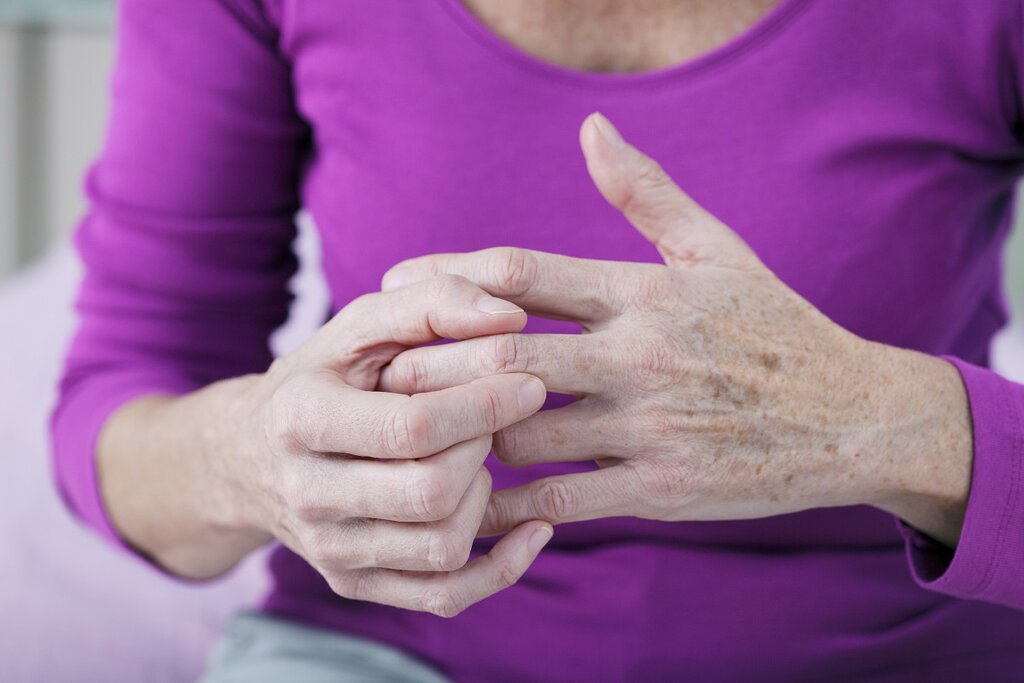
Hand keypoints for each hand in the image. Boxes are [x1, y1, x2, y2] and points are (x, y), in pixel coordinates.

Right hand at [225, 275, 551, 615]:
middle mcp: (307, 495)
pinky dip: (502, 568)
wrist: (250, 456)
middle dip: (483, 447)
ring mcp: (329, 549)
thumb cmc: (321, 378)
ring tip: (473, 458)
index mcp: (302, 419)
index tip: (528, 382)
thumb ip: (431, 304)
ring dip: (483, 497)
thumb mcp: (358, 326)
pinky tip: (530, 527)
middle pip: (431, 491)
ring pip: (443, 546)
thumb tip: (512, 318)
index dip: (485, 404)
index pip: (412, 427)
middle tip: (492, 416)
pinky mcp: (354, 583)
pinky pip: (444, 596)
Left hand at [378, 114, 972, 544]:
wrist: (855, 417)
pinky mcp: (663, 489)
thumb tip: (591, 128)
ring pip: (521, 431)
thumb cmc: (774, 328)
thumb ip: (647, 192)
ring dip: (462, 434)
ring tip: (420, 433)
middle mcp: (640, 354)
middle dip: (431, 363)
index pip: (521, 271)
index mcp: (643, 291)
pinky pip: (562, 501)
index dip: (445, 277)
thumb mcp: (717, 250)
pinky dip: (507, 505)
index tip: (396, 288)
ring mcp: (650, 426)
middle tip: (382, 371)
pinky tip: (474, 500)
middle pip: (502, 351)